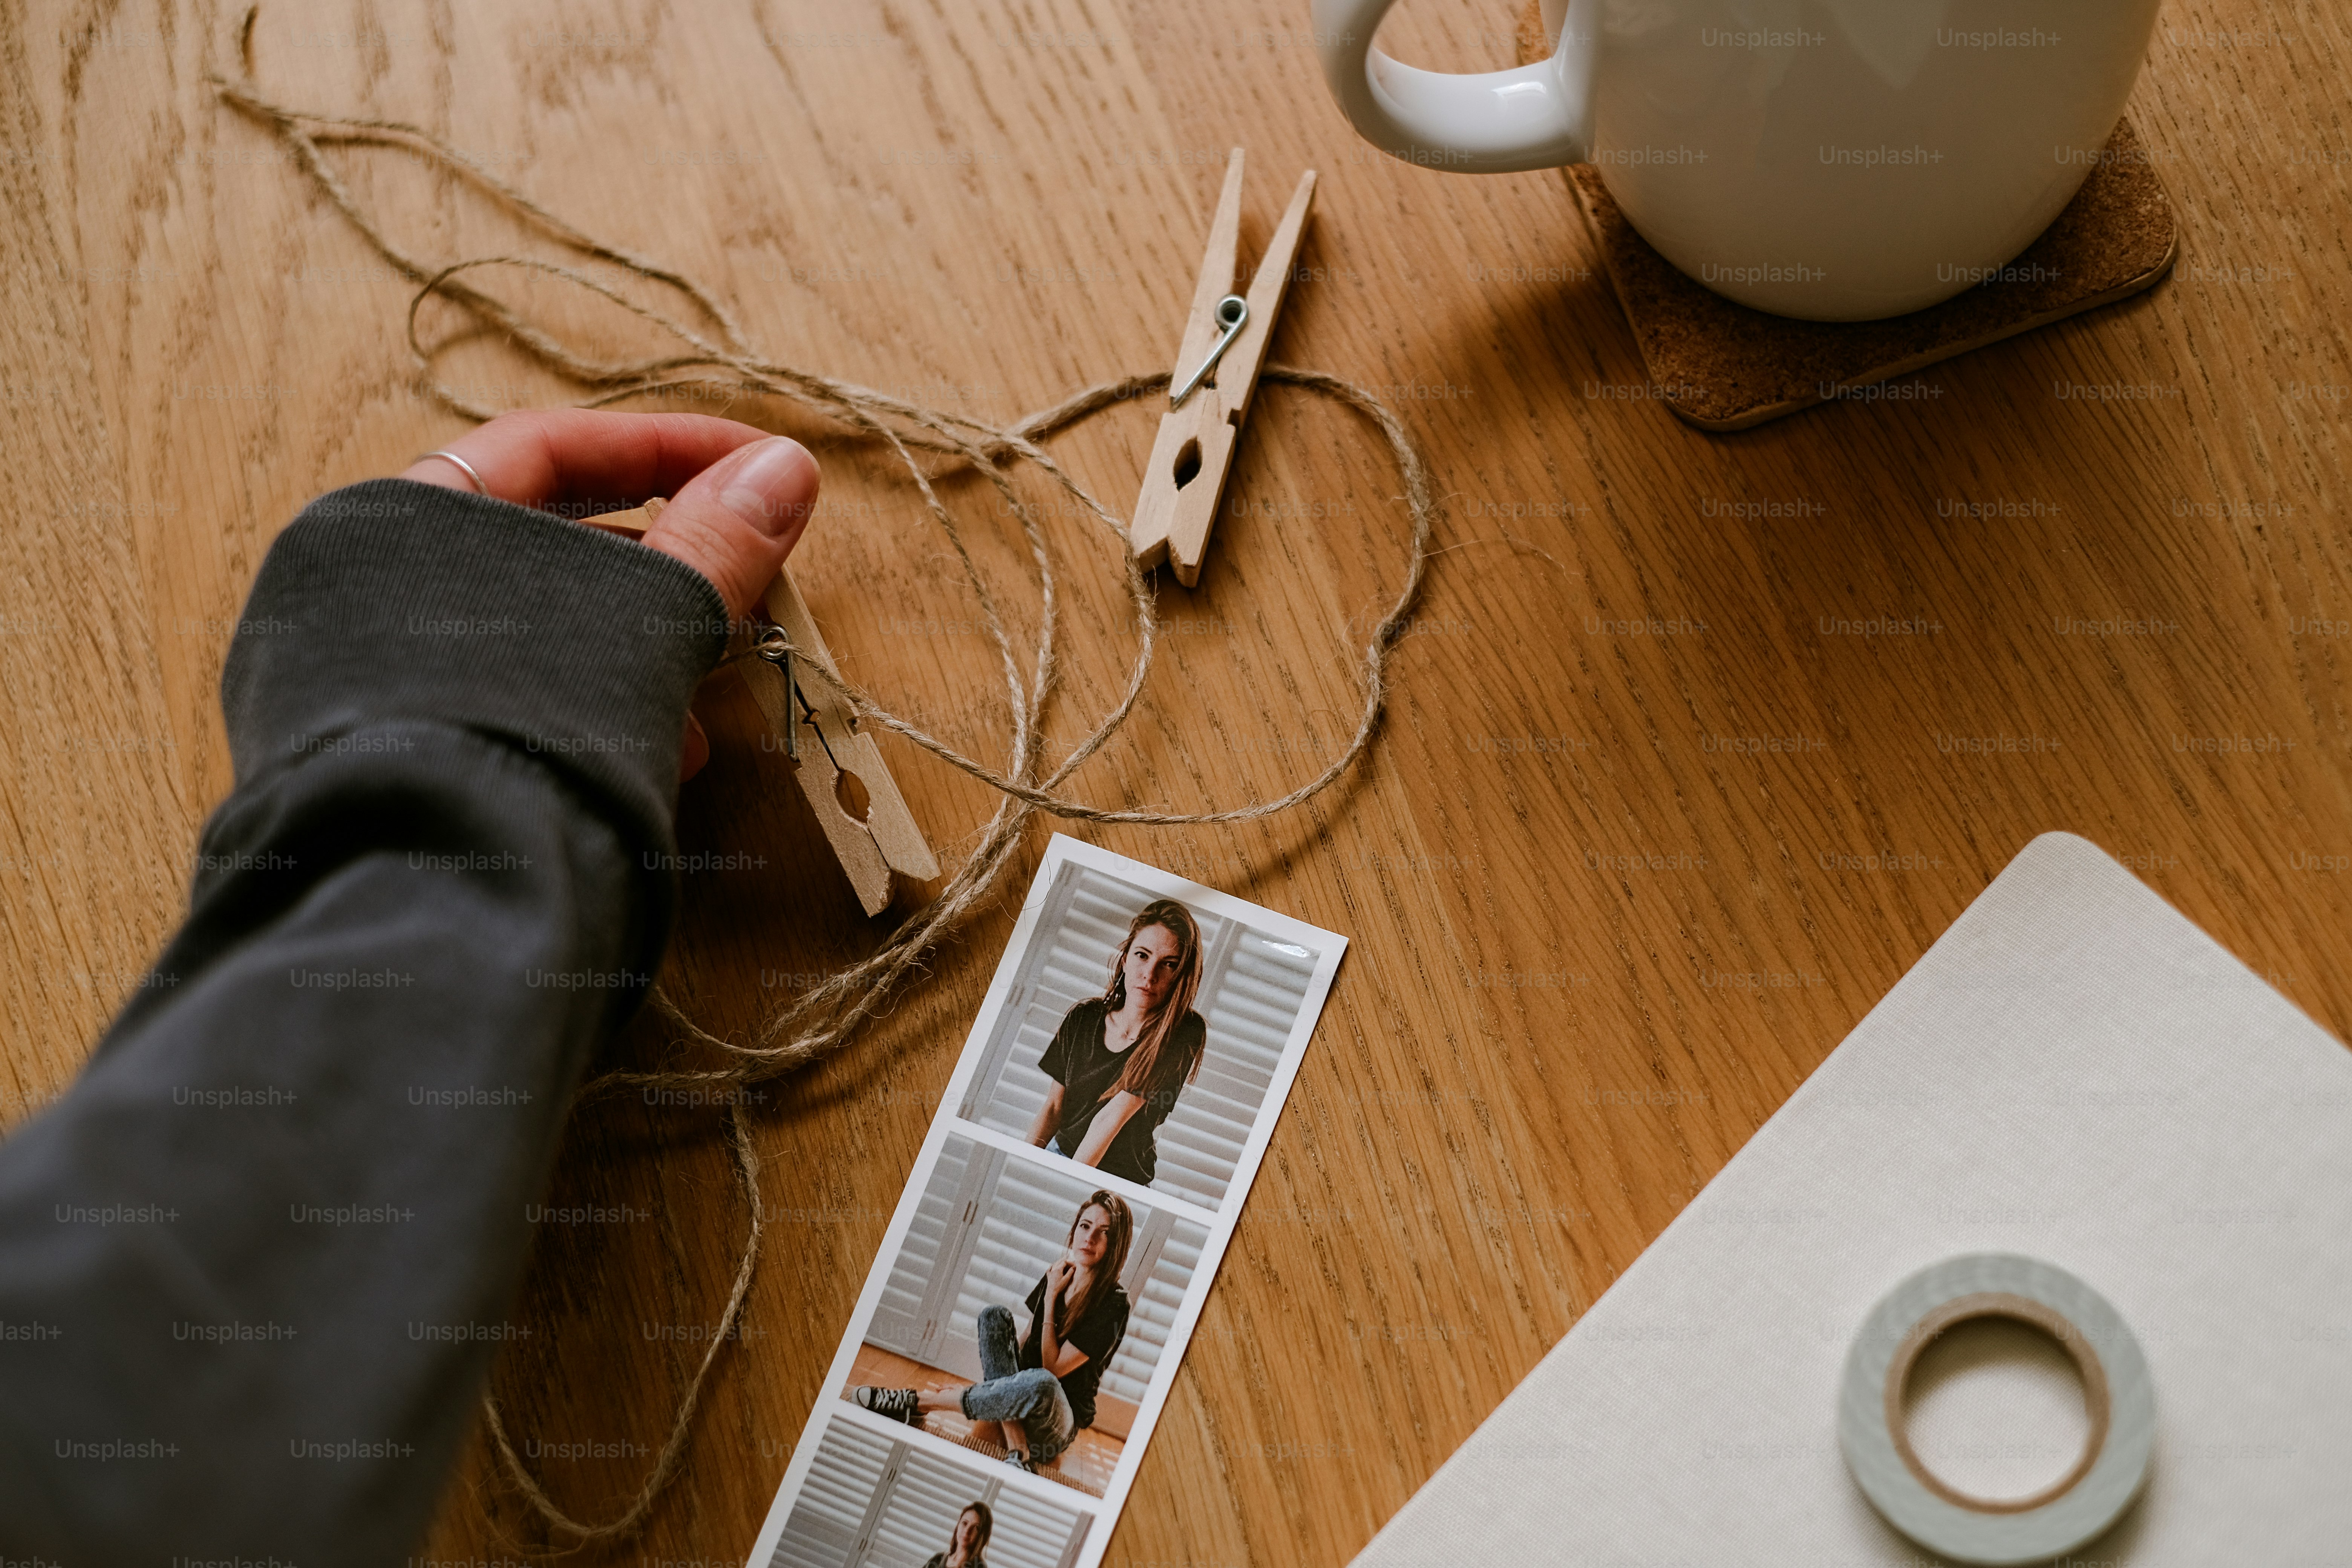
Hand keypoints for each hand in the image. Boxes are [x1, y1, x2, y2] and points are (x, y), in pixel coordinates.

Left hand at [402, 410, 820, 779]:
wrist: (431, 904)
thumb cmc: (527, 738)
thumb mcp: (643, 625)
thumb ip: (716, 544)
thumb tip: (786, 468)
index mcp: (396, 524)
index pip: (551, 446)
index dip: (670, 447)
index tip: (765, 469)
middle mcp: (366, 592)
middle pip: (546, 540)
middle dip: (666, 564)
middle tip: (750, 584)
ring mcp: (376, 681)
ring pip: (537, 631)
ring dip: (642, 647)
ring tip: (710, 687)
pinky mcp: (405, 758)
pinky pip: (514, 701)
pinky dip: (596, 707)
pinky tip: (662, 750)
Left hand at [1046, 1259, 1075, 1309]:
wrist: (1051, 1292)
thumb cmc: (1059, 1286)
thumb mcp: (1066, 1279)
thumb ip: (1070, 1272)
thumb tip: (1073, 1267)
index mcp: (1058, 1269)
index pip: (1064, 1262)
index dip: (1070, 1262)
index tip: (1073, 1266)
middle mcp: (1053, 1269)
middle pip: (1060, 1261)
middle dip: (1065, 1261)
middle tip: (1070, 1264)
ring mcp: (1050, 1272)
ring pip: (1055, 1264)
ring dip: (1060, 1262)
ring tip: (1064, 1263)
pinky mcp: (1048, 1275)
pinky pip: (1050, 1268)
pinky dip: (1052, 1266)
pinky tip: (1053, 1266)